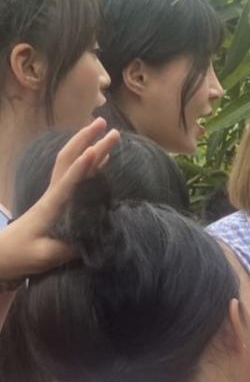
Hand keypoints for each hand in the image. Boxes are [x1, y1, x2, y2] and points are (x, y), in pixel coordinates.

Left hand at [0, 118, 118, 280]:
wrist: (2, 257)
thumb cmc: (22, 256)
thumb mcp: (46, 256)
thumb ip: (71, 246)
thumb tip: (97, 236)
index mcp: (51, 206)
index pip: (69, 182)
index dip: (82, 167)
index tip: (96, 151)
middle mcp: (54, 194)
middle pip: (69, 160)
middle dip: (87, 140)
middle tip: (108, 124)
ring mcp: (56, 196)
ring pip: (72, 163)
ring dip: (88, 144)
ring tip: (106, 130)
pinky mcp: (58, 201)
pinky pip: (76, 176)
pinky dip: (90, 163)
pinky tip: (101, 158)